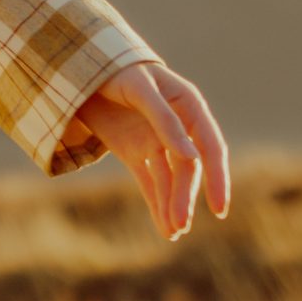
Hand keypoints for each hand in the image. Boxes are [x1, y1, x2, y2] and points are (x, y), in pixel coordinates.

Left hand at [69, 61, 229, 240]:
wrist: (82, 68)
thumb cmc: (117, 69)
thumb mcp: (140, 89)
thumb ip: (165, 121)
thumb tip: (192, 158)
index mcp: (189, 107)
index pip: (211, 147)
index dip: (218, 178)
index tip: (219, 207)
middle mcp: (178, 128)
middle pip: (188, 169)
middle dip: (185, 197)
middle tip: (181, 225)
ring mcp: (156, 142)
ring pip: (170, 180)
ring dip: (172, 206)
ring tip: (173, 232)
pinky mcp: (135, 153)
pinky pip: (151, 183)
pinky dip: (157, 205)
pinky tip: (165, 228)